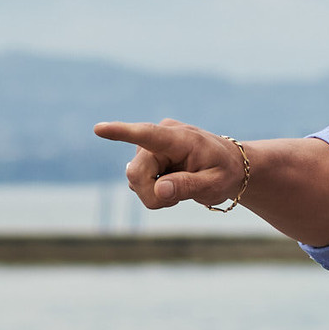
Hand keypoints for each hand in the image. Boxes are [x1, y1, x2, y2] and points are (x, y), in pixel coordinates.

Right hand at [93, 118, 245, 209]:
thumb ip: (188, 186)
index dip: (122, 133)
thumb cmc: (225, 173)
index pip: (147, 134)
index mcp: (180, 138)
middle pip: (136, 173)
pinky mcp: (146, 156)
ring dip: (154, 194)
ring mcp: (150, 146)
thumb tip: (160, 191)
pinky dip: (152, 191)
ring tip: (180, 187)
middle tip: (176, 200)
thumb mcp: (214, 184)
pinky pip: (137, 182)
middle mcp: (160, 137)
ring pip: (135, 181)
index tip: (99, 129)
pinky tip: (170, 184)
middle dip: (151, 194)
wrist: (229, 166)